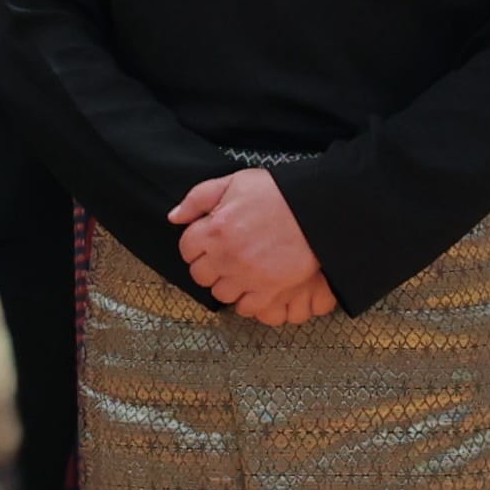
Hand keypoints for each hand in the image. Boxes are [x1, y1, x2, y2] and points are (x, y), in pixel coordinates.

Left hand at [174, 170, 336, 325]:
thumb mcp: (234, 182)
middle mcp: (226, 256)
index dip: (196, 246)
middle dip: (208, 266)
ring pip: (221, 293)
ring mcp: (246, 276)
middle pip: (200, 275)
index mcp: (214, 229)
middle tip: (224, 258)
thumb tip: (174, 217)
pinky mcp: (268, 290)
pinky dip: (247, 300)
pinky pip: (246, 307)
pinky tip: (254, 286)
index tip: (207, 244)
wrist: (315, 209)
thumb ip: (198, 198)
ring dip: (227, 284)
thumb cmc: (277, 193)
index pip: (186, 249)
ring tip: (239, 272)